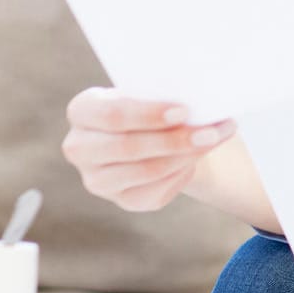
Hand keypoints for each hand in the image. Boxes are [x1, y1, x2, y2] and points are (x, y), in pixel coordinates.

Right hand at [61, 88, 236, 211]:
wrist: (157, 134)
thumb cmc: (154, 104)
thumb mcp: (152, 92)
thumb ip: (165, 94)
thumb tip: (202, 101)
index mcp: (83, 111)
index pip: (112, 114)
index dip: (148, 114)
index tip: (184, 111)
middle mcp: (80, 148)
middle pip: (127, 147)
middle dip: (173, 141)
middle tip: (210, 133)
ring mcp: (97, 179)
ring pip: (146, 172)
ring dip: (185, 157)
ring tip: (214, 140)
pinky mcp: (122, 201)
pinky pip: (156, 192)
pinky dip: (182, 174)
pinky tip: (196, 159)